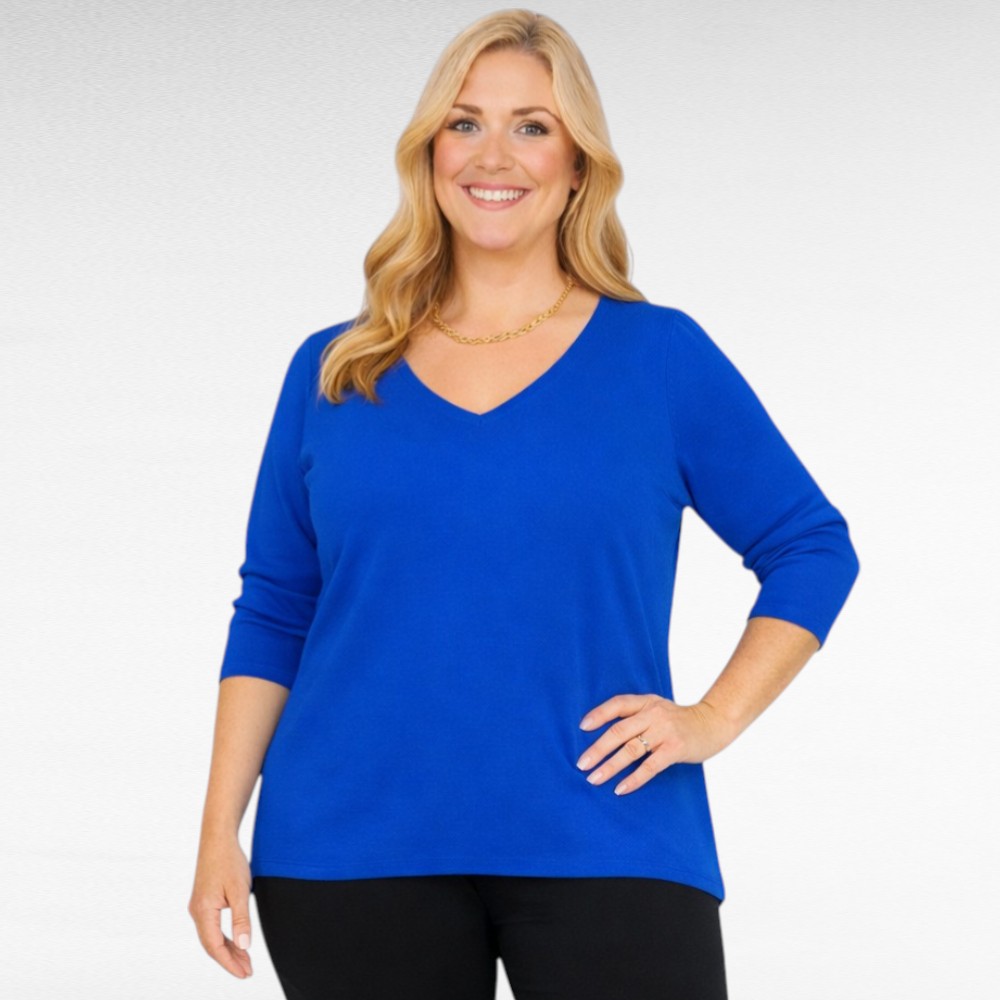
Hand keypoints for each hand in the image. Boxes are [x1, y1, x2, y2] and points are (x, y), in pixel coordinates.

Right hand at [188, 836, 253, 978]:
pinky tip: (236, 941)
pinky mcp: (203, 901)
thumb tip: (245, 946)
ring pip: (212, 937)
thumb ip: (241, 919)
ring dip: (228, 949)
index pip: (215, 947)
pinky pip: (212, 926)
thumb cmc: (229, 860)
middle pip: (212, 945)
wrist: (217, 837)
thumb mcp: (240, 891)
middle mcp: (196, 911)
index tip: (245, 973)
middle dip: (230, 960)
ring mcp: (198, 906)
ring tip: (245, 960)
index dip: (230, 963)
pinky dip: (225, 937)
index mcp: (203, 911)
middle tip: (248, 971)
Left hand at [576, 694, 733, 795]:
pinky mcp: (675, 749)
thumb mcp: (657, 709)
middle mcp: (653, 714)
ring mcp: (664, 731)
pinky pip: (650, 766)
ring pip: (631, 750)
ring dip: (610, 766)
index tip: (582, 728)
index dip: (599, 715)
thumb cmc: (678, 720)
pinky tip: (620, 789)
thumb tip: (605, 736)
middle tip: (582, 764)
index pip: (617, 704)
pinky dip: (634, 779)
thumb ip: (636, 716)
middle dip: (598, 749)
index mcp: (646, 702)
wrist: (713, 723)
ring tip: (594, 779)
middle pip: (619, 731)